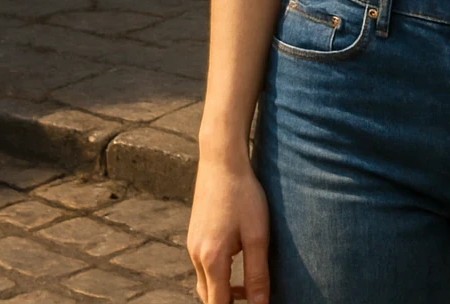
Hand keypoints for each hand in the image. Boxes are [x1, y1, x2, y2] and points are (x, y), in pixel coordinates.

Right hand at [188, 151, 269, 303]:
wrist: (221, 160)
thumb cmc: (243, 194)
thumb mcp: (257, 235)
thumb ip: (257, 274)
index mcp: (212, 260)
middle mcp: (196, 256)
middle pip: (208, 297)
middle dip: (227, 303)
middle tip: (252, 298)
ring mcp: (192, 244)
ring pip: (205, 282)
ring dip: (223, 289)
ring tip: (247, 284)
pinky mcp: (194, 234)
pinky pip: (204, 265)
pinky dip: (218, 273)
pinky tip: (236, 256)